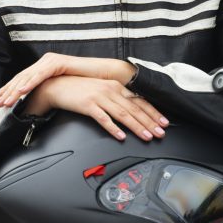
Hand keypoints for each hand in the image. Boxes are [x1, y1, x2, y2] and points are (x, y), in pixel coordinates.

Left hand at [0, 53, 134, 106]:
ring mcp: (50, 61)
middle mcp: (44, 62)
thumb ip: (50, 93)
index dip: (9, 90)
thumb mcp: (63, 90)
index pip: (22, 81)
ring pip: (28, 76)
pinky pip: (40, 74)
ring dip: (15, 89)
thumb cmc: (86, 84)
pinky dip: (30, 83)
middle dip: (7, 91)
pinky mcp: (57, 62)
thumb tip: (39, 105)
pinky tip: (22, 92)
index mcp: (44, 69)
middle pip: (21, 78)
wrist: (104, 75)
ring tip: (6, 100)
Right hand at [28, 75, 167, 141]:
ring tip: (146, 136)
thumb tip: (133, 110)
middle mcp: (110, 90)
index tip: (163, 123)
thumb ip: (117, 98)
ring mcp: (99, 97)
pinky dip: (113, 128)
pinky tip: (121, 136)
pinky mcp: (88, 105)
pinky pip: (103, 118)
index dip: (153, 112)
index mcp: (116, 87)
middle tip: (160, 133)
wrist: (58, 86)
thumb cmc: (80, 89)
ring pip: (123, 114)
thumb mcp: (102, 90)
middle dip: (149, 122)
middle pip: (134, 109)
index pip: (139, 101)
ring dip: (136, 126)